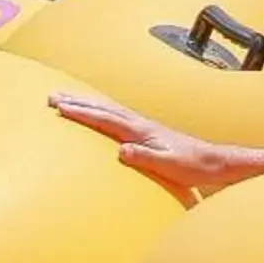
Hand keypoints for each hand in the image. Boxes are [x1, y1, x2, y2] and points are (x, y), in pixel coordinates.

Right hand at [51, 92, 231, 197]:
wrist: (211, 161)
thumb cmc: (190, 166)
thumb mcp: (168, 166)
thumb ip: (145, 157)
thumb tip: (122, 151)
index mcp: (141, 130)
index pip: (105, 118)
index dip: (82, 112)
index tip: (60, 107)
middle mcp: (139, 123)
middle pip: (102, 107)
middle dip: (77, 101)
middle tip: (52, 96)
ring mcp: (142, 125)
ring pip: (108, 108)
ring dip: (86, 102)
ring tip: (66, 98)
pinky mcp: (145, 131)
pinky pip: (115, 115)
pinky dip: (100, 109)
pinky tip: (97, 112)